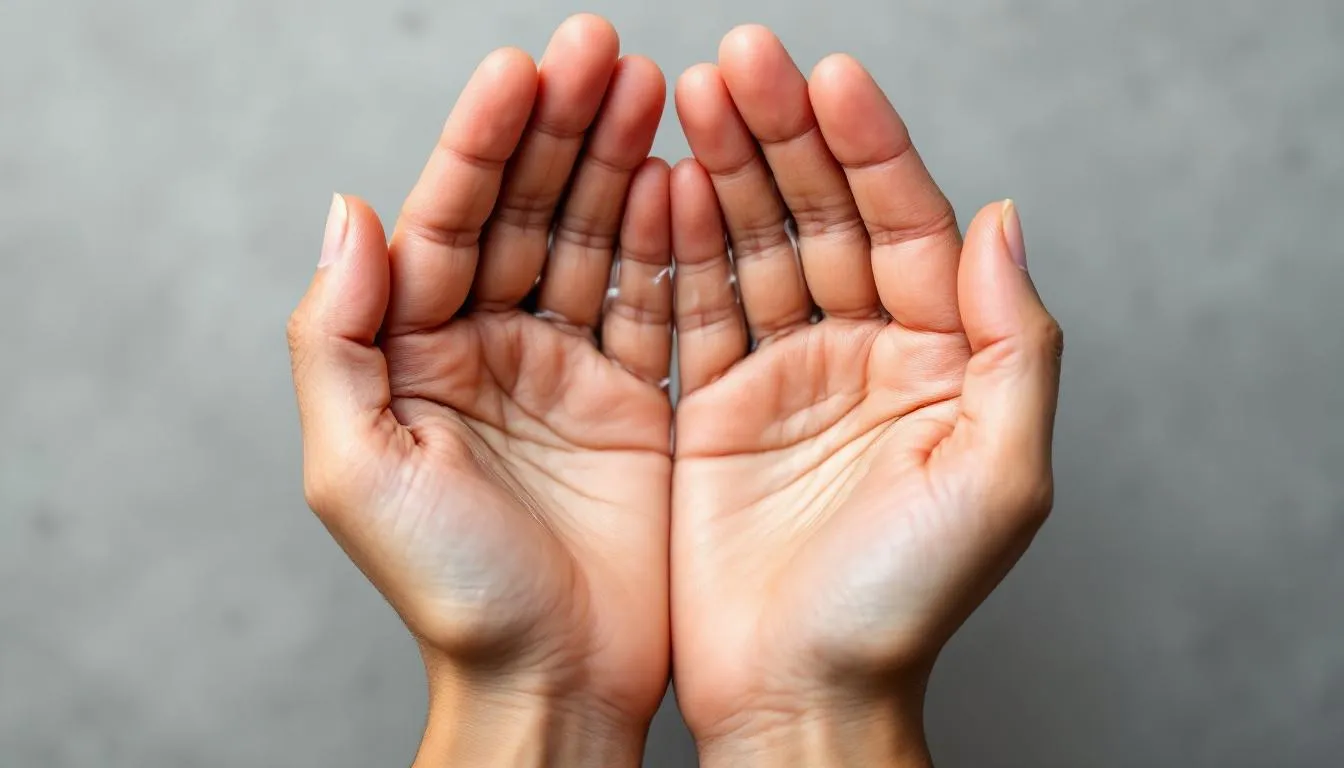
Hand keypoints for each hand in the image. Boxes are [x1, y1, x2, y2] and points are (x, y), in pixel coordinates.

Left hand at [287, 16, 671, 765]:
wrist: (555, 682)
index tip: (524, 69)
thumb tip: (347, 213)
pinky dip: (674, 241)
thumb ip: (336, 340)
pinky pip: (657, 299)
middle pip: (527, 212)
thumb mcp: (358, 469)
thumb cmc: (453, 592)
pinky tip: (687, 180)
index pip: (446, 220)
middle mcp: (490, 349)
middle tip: (604, 49)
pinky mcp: (637, 400)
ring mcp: (568, 369)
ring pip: (596, 241)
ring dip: (622, 163)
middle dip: (562, 128)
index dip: (484, 142)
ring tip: (656, 89)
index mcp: (415, 355)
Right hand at [669, 27, 1062, 764]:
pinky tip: (662, 186)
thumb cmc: (900, 607)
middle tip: (739, 62)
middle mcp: (864, 354)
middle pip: (823, 218)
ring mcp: (784, 375)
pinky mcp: (714, 407)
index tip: (828, 78)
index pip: (908, 225)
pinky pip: (694, 305)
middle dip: (785, 137)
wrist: (796, 696)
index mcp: (939, 360)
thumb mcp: (996, 479)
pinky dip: (676, 246)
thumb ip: (1015, 345)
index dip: (871, 149)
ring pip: (753, 247)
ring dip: (725, 171)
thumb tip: (1004, 217)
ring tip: (687, 96)